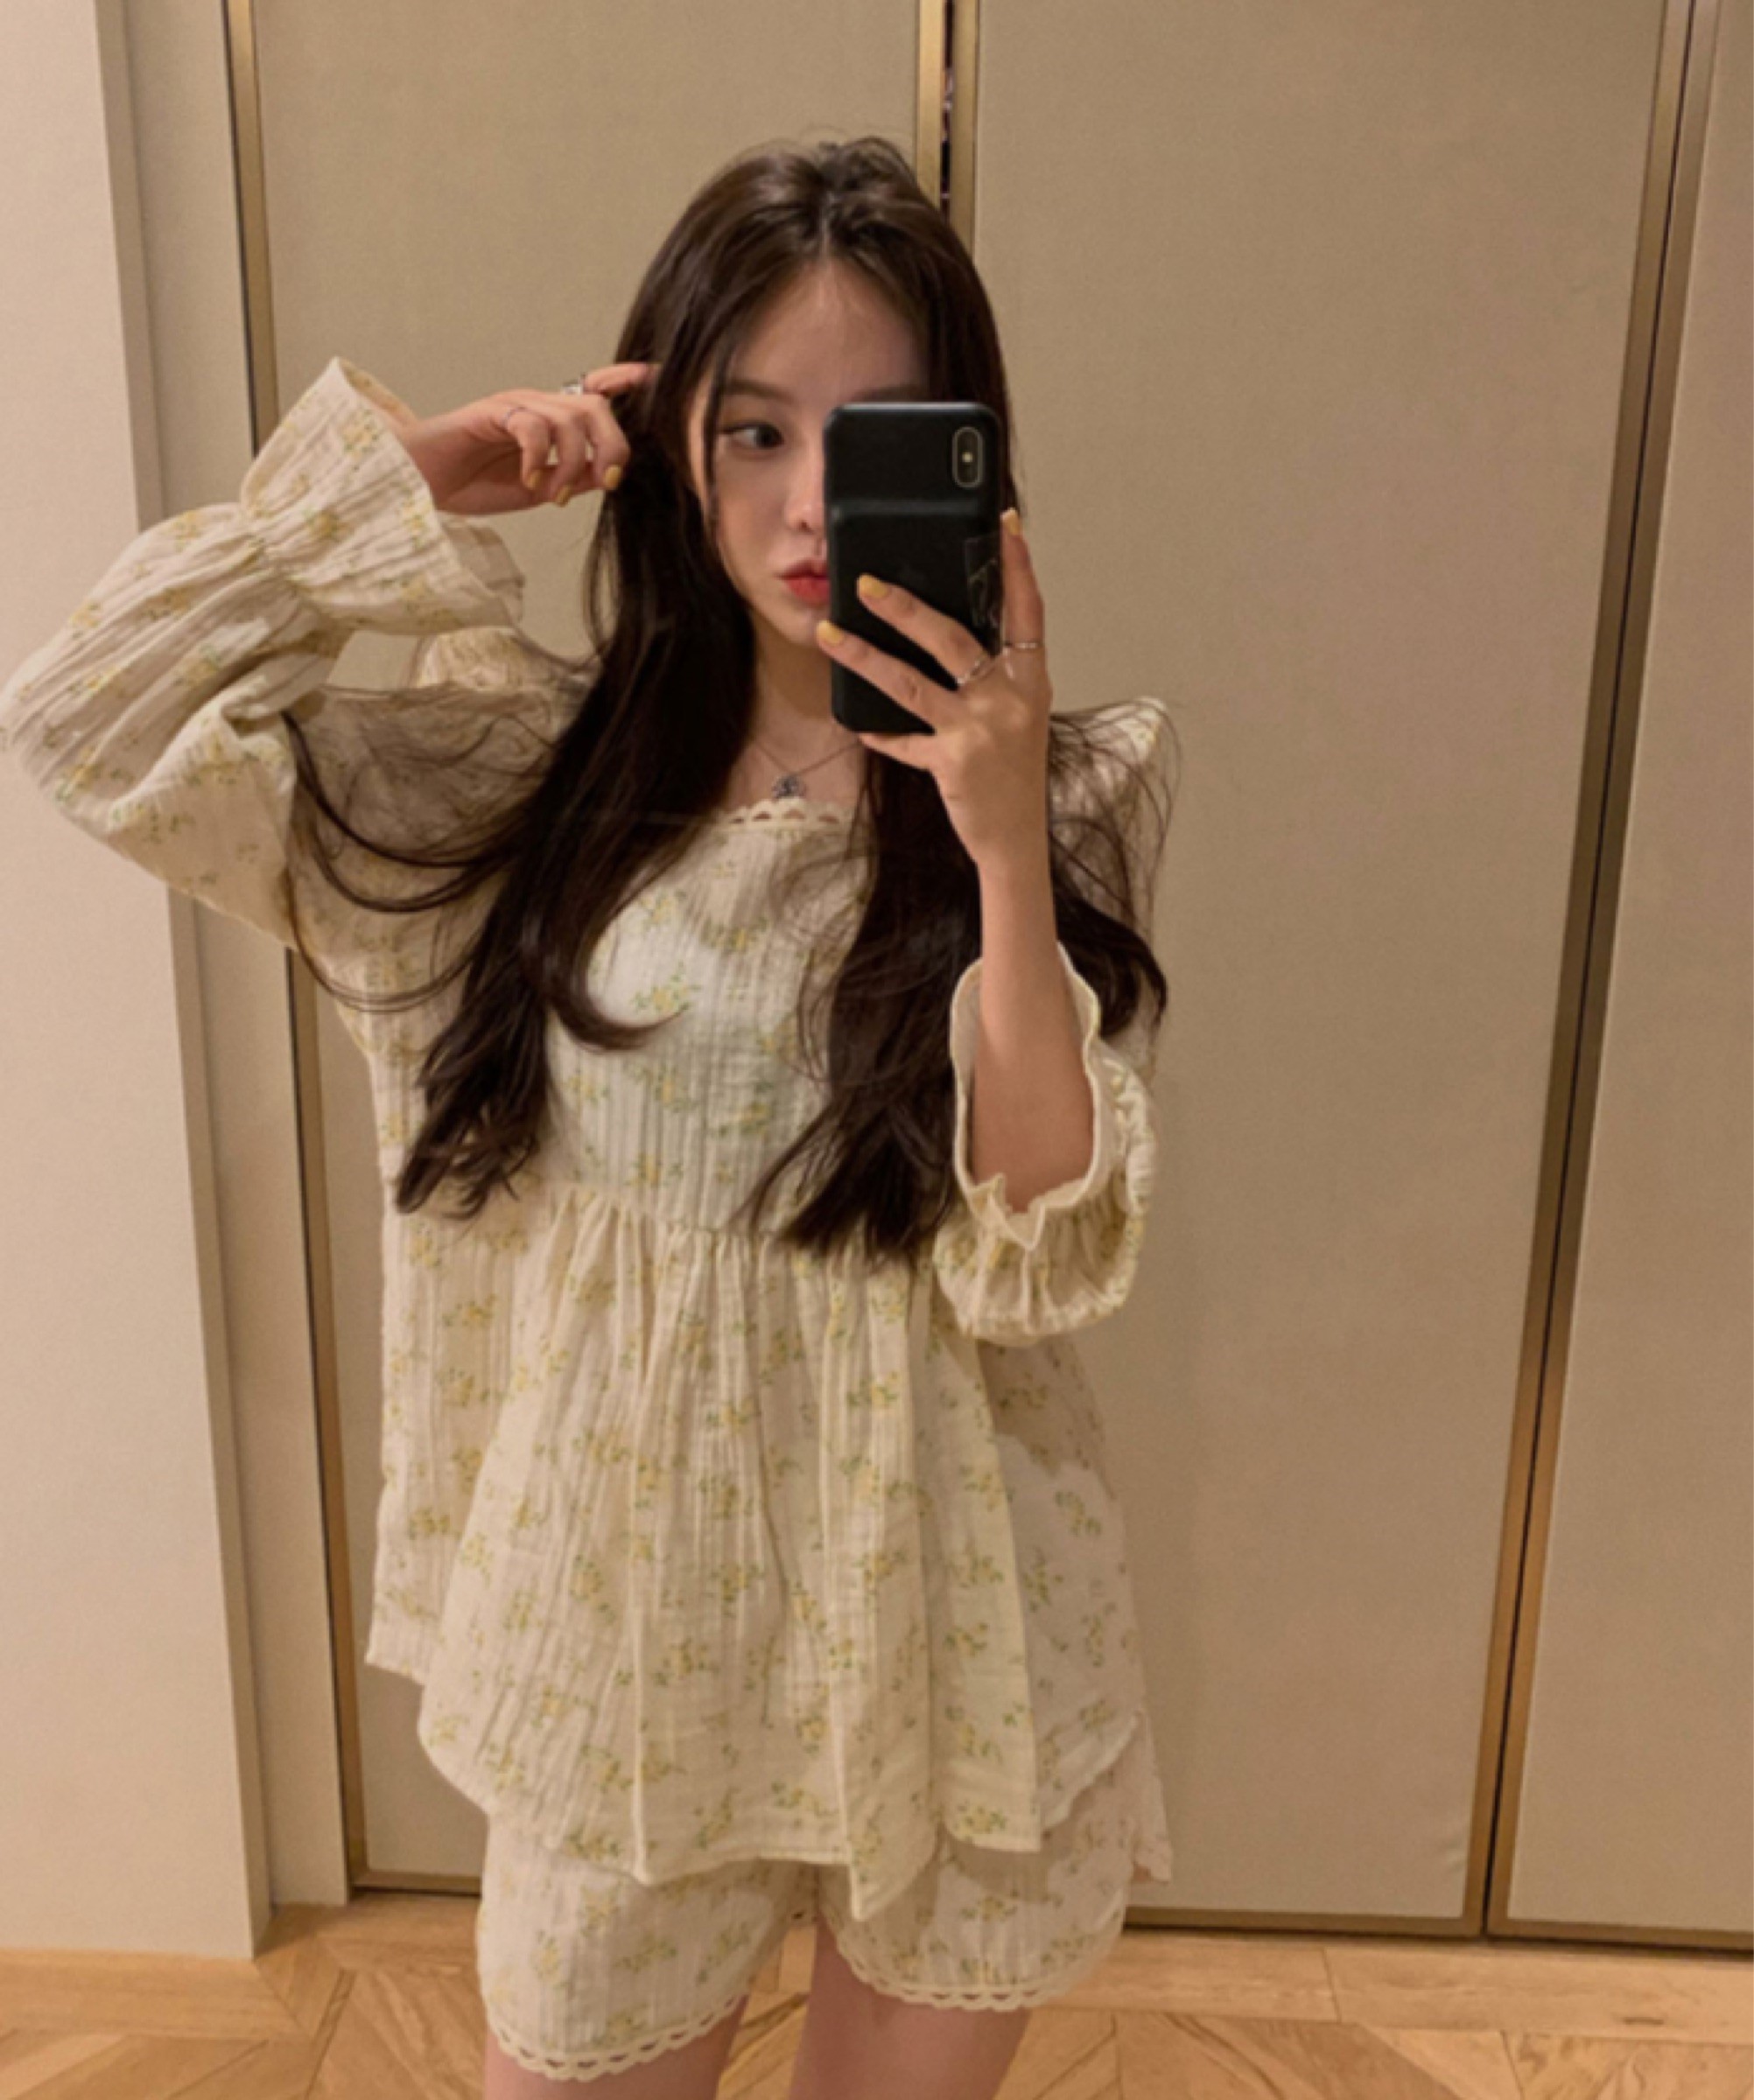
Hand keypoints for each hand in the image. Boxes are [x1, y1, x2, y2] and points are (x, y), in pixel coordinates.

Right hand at [397, 360, 661, 516]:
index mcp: (553, 420)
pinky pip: (531, 425)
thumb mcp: (539, 489)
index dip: (630, 383)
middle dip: (613, 445)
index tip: (661, 379)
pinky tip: (529, 480)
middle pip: (597, 405)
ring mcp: (514, 404)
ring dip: (573, 463)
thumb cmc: (475, 485)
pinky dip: (539, 457)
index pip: (598, 392)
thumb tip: (612, 474)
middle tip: (605, 482)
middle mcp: (538, 404)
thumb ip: (574, 478)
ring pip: (571, 417)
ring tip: (552, 493)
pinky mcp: (490, 412)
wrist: (423, 485)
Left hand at [816, 509, 1051, 870]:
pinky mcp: (952, 762)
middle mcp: (1008, 698)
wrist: (1017, 838)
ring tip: (830, 633)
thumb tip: (951, 628)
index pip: (1026, 609)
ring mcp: (979, 730)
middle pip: (951, 638)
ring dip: (865, 657)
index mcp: (1031, 679)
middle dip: (906, 607)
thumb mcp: (1019, 713)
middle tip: (866, 583)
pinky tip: (855, 723)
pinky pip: (903, 740)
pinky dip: (879, 732)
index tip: (1003, 523)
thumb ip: (996, 673)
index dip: (1016, 565)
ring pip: (911, 683)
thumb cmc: (1015, 772)